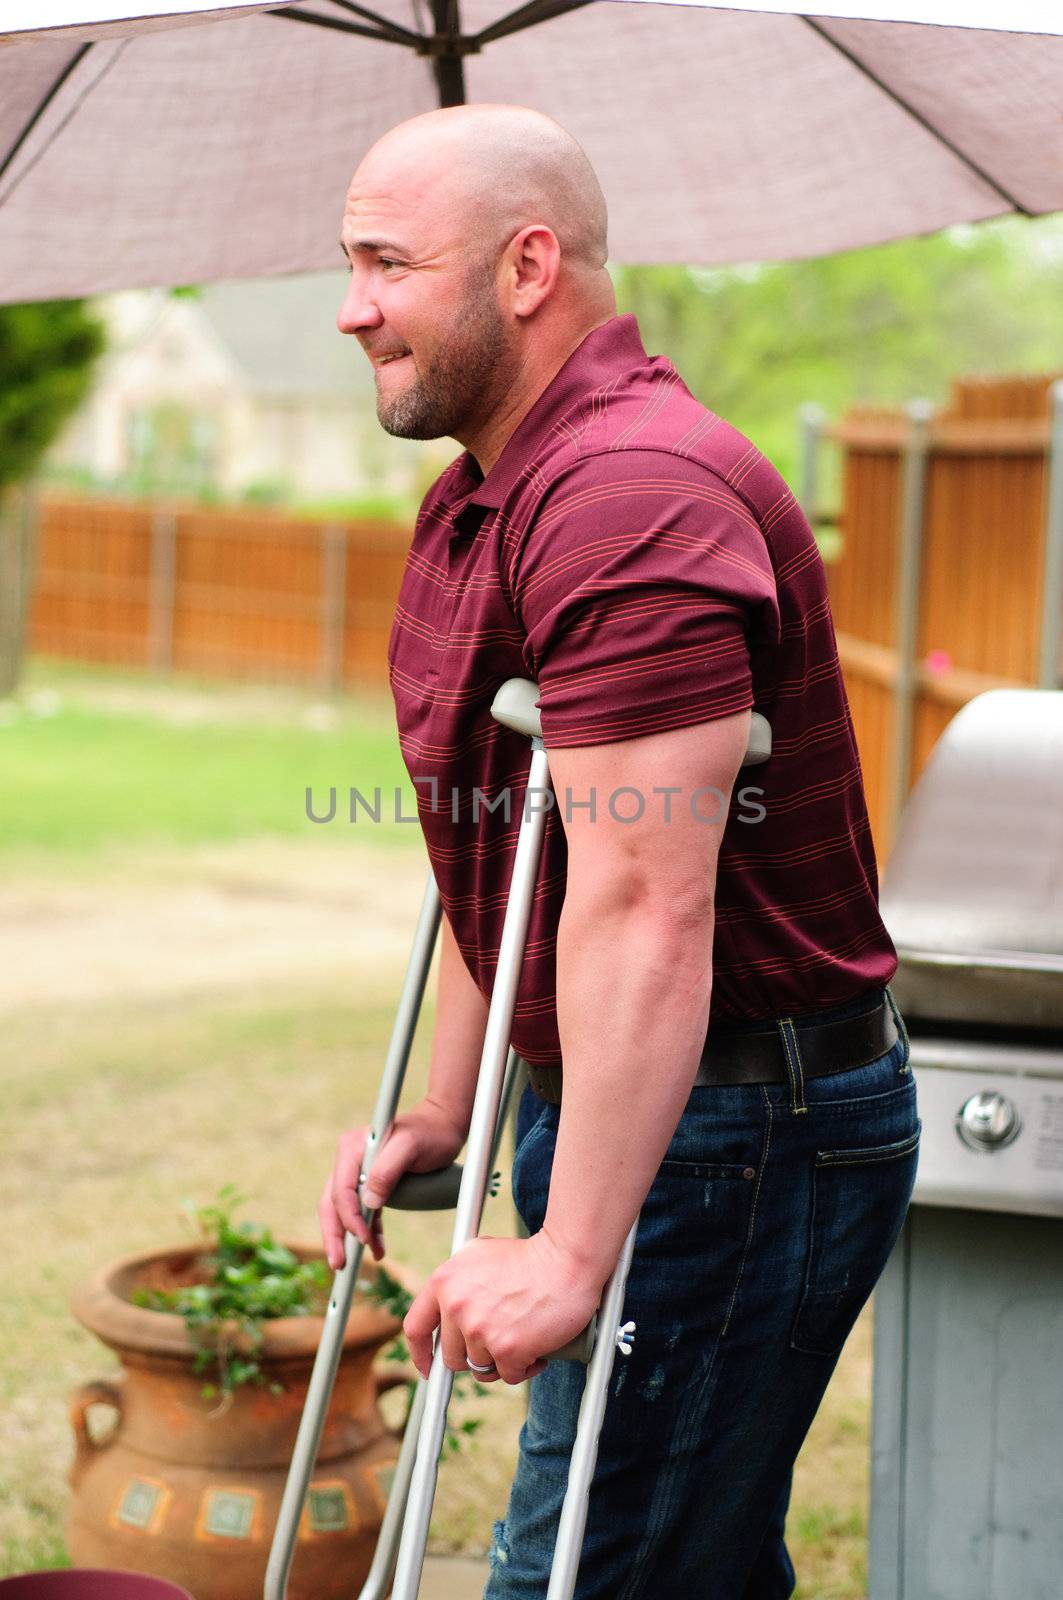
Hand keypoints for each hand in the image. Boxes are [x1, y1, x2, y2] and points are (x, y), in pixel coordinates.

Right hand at [319, 1098, 465, 1269]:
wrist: (443, 1126)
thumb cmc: (430, 1133)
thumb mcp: (411, 1147)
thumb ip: (387, 1170)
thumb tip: (368, 1201)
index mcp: (352, 1148)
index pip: (342, 1189)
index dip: (348, 1217)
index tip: (361, 1238)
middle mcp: (350, 1159)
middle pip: (333, 1201)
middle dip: (334, 1234)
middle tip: (337, 1263)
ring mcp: (359, 1170)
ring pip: (343, 1209)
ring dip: (346, 1237)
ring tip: (348, 1264)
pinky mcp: (372, 1181)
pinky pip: (363, 1210)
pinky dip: (367, 1229)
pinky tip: (376, 1247)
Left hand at [403, 1232, 603, 1385]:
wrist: (567, 1260)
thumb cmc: (530, 1255)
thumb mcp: (479, 1254)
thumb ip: (457, 1283)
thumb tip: (447, 1311)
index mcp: (444, 1281)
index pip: (415, 1327)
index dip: (420, 1353)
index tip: (429, 1368)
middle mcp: (455, 1306)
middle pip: (453, 1357)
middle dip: (476, 1355)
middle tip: (501, 1341)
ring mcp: (478, 1329)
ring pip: (482, 1368)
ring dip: (503, 1361)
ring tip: (524, 1338)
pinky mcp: (505, 1349)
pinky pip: (509, 1375)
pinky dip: (525, 1368)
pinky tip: (538, 1348)